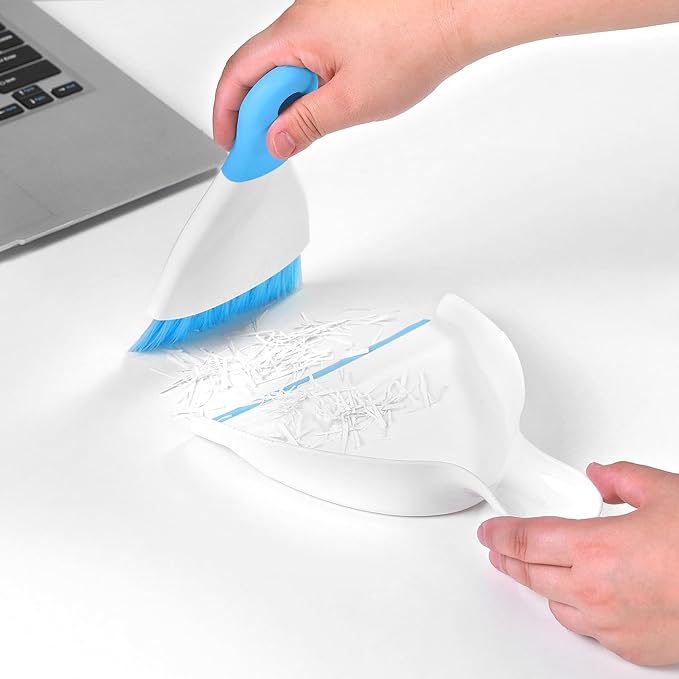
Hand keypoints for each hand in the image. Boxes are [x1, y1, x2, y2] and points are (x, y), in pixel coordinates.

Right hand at [213, 0, 466, 157]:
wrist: (456, 15)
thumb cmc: (414, 44)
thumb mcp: (351, 101)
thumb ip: (306, 125)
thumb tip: (275, 141)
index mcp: (296, 33)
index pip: (239, 74)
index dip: (227, 113)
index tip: (230, 142)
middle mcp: (303, 19)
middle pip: (259, 72)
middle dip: (257, 114)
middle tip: (269, 149)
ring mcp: (322, 19)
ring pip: (285, 67)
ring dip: (285, 103)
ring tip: (302, 132)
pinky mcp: (341, 25)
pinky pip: (307, 58)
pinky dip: (305, 88)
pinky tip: (322, 107)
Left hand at [477, 462, 678, 665]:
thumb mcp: (666, 492)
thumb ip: (623, 479)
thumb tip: (600, 476)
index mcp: (597, 548)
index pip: (528, 539)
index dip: (501, 533)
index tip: (489, 530)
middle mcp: (597, 591)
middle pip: (532, 574)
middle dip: (509, 558)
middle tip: (498, 548)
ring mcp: (613, 625)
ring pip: (556, 605)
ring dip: (541, 584)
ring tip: (534, 569)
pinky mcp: (632, 649)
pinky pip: (588, 629)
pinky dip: (577, 609)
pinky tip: (580, 597)